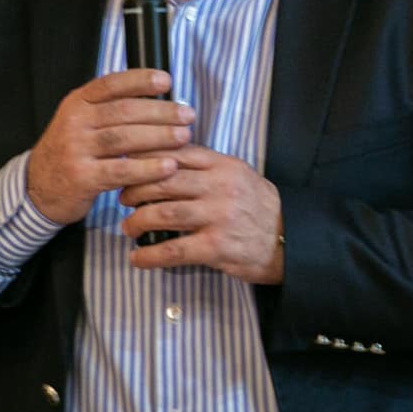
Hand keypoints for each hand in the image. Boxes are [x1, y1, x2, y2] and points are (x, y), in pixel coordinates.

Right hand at [26, 70, 194, 224]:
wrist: (38, 187)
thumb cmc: (73, 151)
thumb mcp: (82, 122)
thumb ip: (111, 109)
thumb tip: (160, 99)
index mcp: (77, 103)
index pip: (111, 84)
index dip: (140, 80)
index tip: (167, 81)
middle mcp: (74, 122)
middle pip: (123, 111)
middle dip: (160, 111)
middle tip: (188, 114)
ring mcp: (76, 149)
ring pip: (123, 138)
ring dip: (159, 136)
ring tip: (184, 136)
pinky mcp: (82, 177)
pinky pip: (120, 171)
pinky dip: (148, 168)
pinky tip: (169, 166)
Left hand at [118, 146, 284, 283]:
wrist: (289, 240)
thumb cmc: (257, 207)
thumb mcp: (237, 175)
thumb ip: (204, 166)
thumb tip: (162, 158)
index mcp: (222, 165)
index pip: (175, 152)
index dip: (145, 158)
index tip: (127, 164)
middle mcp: (220, 187)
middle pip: (163, 180)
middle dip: (135, 189)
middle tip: (123, 198)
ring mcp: (218, 217)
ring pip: (164, 213)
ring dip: (138, 221)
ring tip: (129, 227)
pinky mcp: (217, 247)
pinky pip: (174, 250)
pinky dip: (149, 256)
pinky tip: (137, 259)